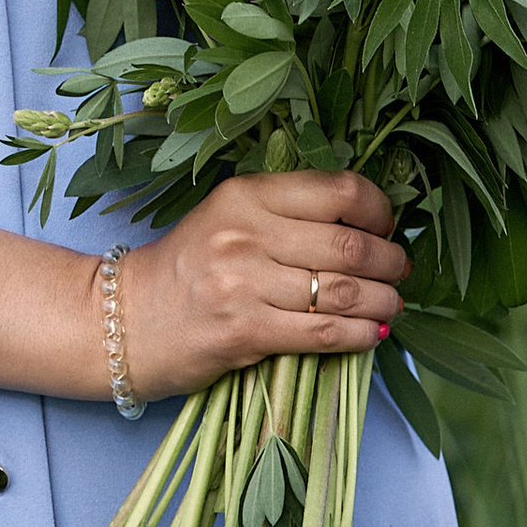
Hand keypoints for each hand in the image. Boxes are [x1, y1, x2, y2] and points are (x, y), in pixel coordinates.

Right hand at [115, 170, 407, 404]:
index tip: (385, 228)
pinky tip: (371, 333)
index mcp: (247, 194)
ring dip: (383, 301)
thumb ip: (286, 212)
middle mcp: (246, 233)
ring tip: (392, 304)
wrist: (127, 319)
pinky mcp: (245, 331)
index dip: (379, 211)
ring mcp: (244, 283)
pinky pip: (323, 332)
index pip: (339, 191)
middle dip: (391, 262)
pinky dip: (359, 335)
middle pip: (350, 245)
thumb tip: (366, 226)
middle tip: (399, 271)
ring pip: (344, 292)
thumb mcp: (228, 217)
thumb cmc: (187, 268)